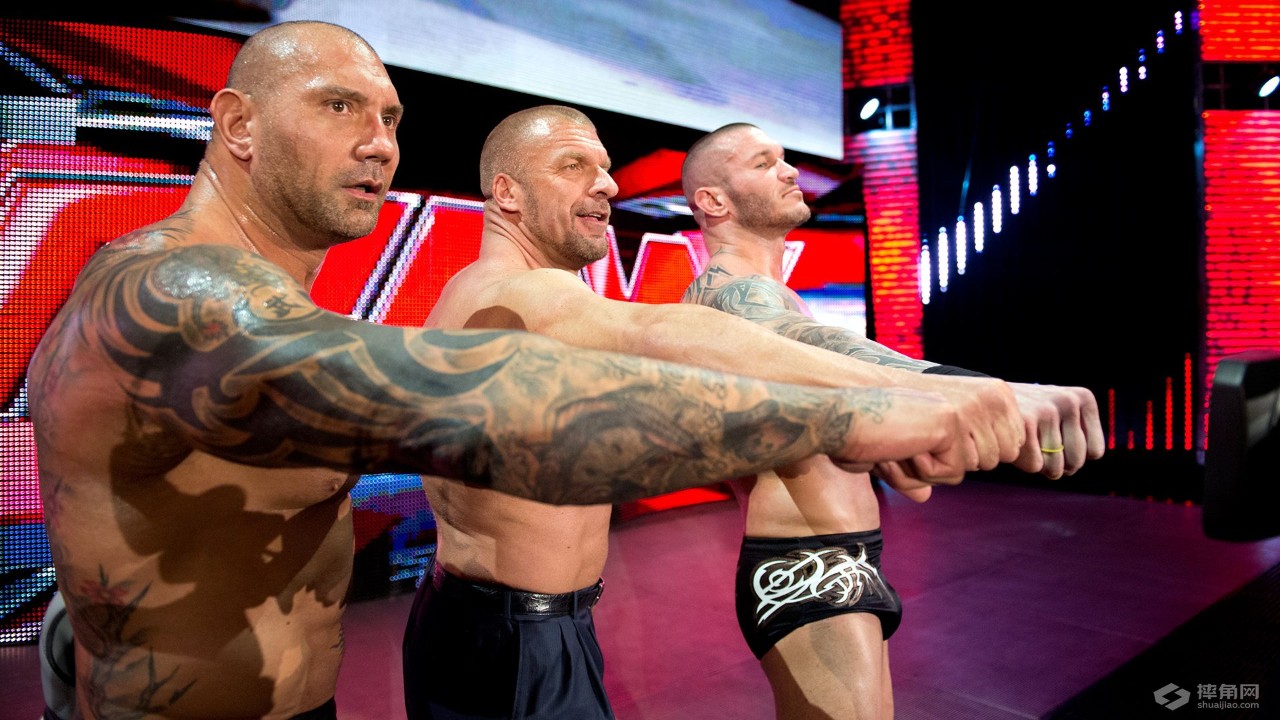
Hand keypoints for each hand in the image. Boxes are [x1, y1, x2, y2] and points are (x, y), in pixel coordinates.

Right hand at [828, 386, 969, 484]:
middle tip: (885, 455)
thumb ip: (907, 474)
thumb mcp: (883, 460)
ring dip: (915, 476)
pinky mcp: (948, 423)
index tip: (882, 454)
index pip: (939, 459)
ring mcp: (947, 414)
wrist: (835, 422)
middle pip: (949, 467)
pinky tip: (900, 449)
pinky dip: (922, 472)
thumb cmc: (848, 439)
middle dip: (914, 475)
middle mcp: (940, 408)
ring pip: (953, 473)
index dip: (910, 471)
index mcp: (926, 412)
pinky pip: (953, 472)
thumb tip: (926, 497)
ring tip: (890, 452)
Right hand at [906, 374, 1024, 469]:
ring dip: (946, 464)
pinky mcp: (954, 421)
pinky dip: (929, 469)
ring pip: (979, 465)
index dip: (976, 452)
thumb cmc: (903, 419)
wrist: (865, 402)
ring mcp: (975, 406)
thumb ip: (966, 452)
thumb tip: (978, 470)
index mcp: (999, 394)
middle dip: (964, 459)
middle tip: (932, 440)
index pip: (1013, 448)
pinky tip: (911, 446)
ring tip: (921, 441)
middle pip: (1000, 458)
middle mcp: (993, 396)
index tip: (948, 435)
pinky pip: (955, 471)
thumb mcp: (948, 429)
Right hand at [1006, 382, 1105, 478]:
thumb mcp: (1060, 411)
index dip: (1073, 455)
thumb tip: (1072, 467)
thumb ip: (1077, 434)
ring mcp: (1046, 410)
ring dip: (1039, 465)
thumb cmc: (1028, 411)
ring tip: (1028, 445)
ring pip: (1055, 467)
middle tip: (1040, 449)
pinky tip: (1015, 445)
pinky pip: (1035, 466)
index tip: (1057, 444)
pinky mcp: (1025, 421)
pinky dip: (1023, 463)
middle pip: (1076, 461)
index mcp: (1083, 398)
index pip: (1094, 451)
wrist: (986, 395)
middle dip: (1057, 464)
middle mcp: (1068, 401)